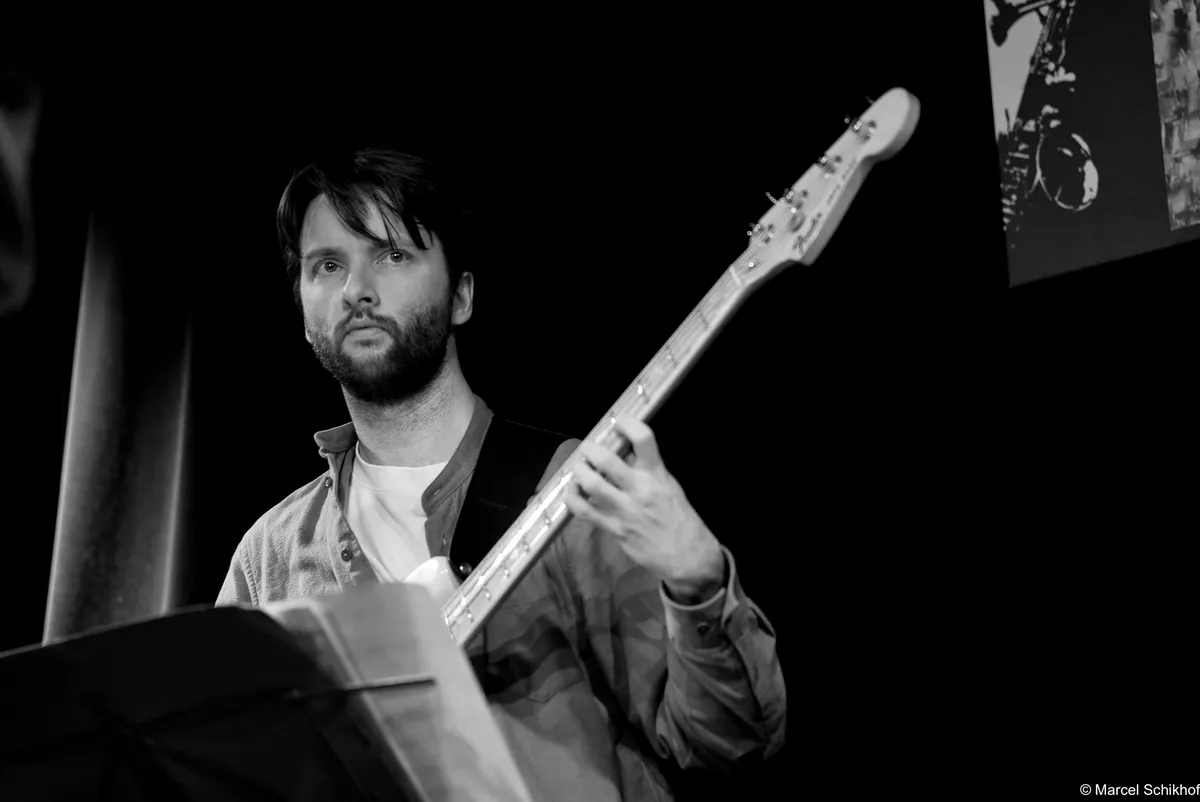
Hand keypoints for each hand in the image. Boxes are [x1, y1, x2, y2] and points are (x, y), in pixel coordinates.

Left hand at [563, 416, 725, 602]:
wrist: (686, 555)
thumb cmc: (679, 517)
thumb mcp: (669, 485)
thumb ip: (647, 468)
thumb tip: (624, 451)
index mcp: (657, 474)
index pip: (643, 438)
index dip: (627, 423)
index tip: (619, 422)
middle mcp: (639, 488)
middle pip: (606, 459)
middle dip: (591, 448)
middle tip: (589, 449)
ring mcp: (624, 509)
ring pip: (591, 483)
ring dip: (580, 471)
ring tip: (580, 468)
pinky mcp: (613, 528)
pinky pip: (584, 510)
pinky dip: (572, 497)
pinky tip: (572, 491)